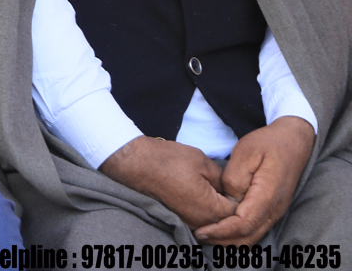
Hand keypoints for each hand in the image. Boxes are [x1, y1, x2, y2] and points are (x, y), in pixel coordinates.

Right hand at [99, 136, 237, 230]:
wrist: (136, 163)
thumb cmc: (167, 160)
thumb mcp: (202, 161)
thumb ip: (223, 178)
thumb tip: (233, 187)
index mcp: (211, 209)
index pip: (242, 212)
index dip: (247, 198)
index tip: (248, 184)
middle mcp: (201, 222)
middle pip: (231, 223)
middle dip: (238, 208)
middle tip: (241, 189)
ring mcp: (189, 222)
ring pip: (217, 224)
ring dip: (224, 212)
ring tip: (226, 192)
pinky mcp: (181, 218)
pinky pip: (204, 221)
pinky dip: (211, 213)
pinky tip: (211, 196)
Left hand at [194, 116, 314, 244]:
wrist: (294, 141)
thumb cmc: (268, 144)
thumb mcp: (246, 152)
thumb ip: (235, 178)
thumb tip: (228, 198)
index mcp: (268, 195)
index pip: (243, 224)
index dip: (221, 231)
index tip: (201, 231)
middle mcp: (275, 209)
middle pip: (248, 236)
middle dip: (223, 240)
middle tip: (199, 235)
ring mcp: (276, 211)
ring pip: (253, 236)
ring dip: (230, 239)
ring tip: (207, 233)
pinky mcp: (273, 209)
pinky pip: (256, 228)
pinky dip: (238, 232)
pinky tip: (221, 226)